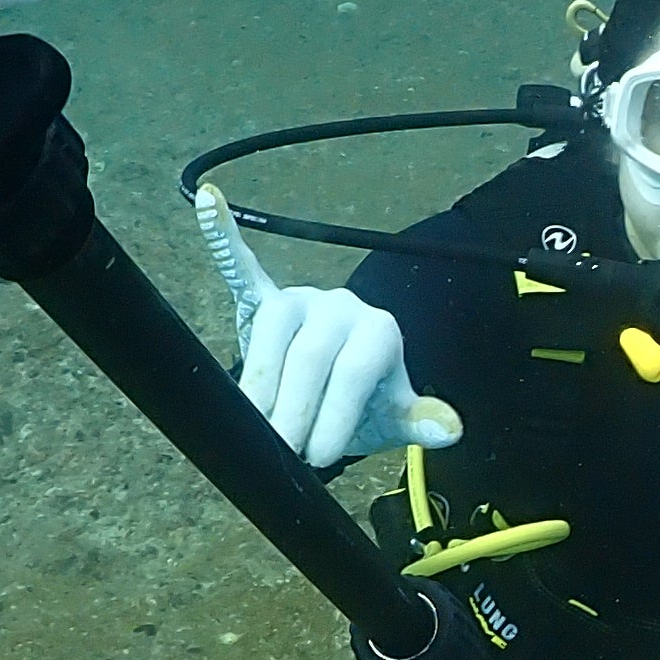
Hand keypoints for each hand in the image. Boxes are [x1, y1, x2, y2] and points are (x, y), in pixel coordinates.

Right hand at [207, 206, 460, 467]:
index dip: (336, 415)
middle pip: (313, 353)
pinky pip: (243, 267)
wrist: (340, 386)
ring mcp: (302, 300)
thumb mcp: (395, 416)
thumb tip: (452, 427)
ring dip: (260, 376)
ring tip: (252, 420)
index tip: (318, 456)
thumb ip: (420, 420)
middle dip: (294, 407)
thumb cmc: (365, 403)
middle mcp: (342, 306)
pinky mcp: (265, 298)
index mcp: (380, 332)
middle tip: (281, 451)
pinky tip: (207, 202)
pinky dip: (224, 237)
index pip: (356, 372)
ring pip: (276, 326)